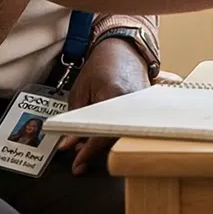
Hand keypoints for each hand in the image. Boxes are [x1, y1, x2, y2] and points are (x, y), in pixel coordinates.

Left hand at [54, 38, 148, 175]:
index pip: (101, 134)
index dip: (88, 153)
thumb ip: (73, 120)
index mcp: (114, 95)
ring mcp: (141, 108)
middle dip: (94, 150)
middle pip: (114, 139)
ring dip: (104, 142)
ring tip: (87, 139)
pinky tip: (103, 130)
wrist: (124, 49)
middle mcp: (132, 104)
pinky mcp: (145, 110)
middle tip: (78, 153)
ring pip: (122, 136)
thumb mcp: (80, 91)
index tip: (77, 164)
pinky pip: (129, 128)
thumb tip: (68, 145)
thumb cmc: (101, 65)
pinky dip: (115, 132)